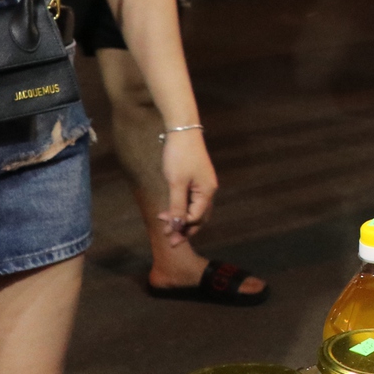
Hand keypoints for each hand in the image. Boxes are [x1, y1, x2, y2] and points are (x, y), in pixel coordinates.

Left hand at [159, 130, 217, 245]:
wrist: (182, 131)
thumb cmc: (180, 156)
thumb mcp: (176, 183)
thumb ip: (177, 207)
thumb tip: (178, 227)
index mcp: (207, 192)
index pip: (196, 218)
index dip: (181, 228)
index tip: (165, 235)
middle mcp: (209, 190)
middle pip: (199, 217)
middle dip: (185, 229)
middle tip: (170, 241)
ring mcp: (203, 184)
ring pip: (195, 209)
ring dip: (182, 220)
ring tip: (167, 228)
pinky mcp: (196, 179)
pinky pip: (191, 200)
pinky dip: (181, 208)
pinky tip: (170, 211)